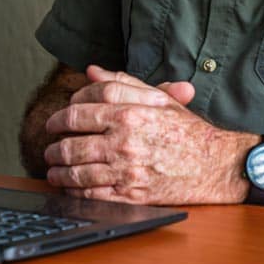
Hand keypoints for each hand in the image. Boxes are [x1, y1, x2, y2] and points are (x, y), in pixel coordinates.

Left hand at [43, 66, 252, 204]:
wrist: (214, 164)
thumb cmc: (187, 130)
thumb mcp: (159, 99)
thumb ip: (122, 82)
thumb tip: (92, 70)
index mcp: (130, 112)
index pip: (80, 108)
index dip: (62, 114)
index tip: (56, 121)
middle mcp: (125, 140)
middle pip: (71, 141)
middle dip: (54, 146)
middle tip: (49, 147)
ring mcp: (126, 169)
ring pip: (76, 170)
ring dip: (57, 170)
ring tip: (53, 168)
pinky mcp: (130, 193)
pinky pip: (90, 194)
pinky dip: (73, 191)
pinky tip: (68, 187)